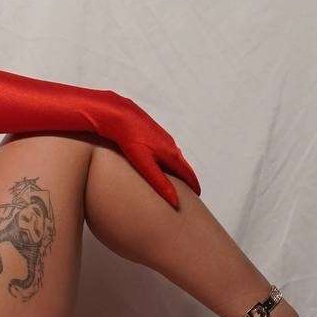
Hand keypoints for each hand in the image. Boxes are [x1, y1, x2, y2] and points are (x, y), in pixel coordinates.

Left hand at [90, 90, 200, 209]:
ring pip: (174, 157)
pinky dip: (168, 160)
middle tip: (191, 191)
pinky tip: (161, 162)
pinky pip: (166, 150)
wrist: (119, 114)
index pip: (187, 173)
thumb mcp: (144, 164)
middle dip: (188, 178)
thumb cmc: (130, 139)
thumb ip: (159, 182)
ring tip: (177, 180)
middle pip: (183, 165)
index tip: (198, 195)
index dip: (193, 185)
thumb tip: (176, 202)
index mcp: (171, 154)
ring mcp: (162, 138)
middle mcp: (170, 145)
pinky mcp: (153, 133)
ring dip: (178, 168)